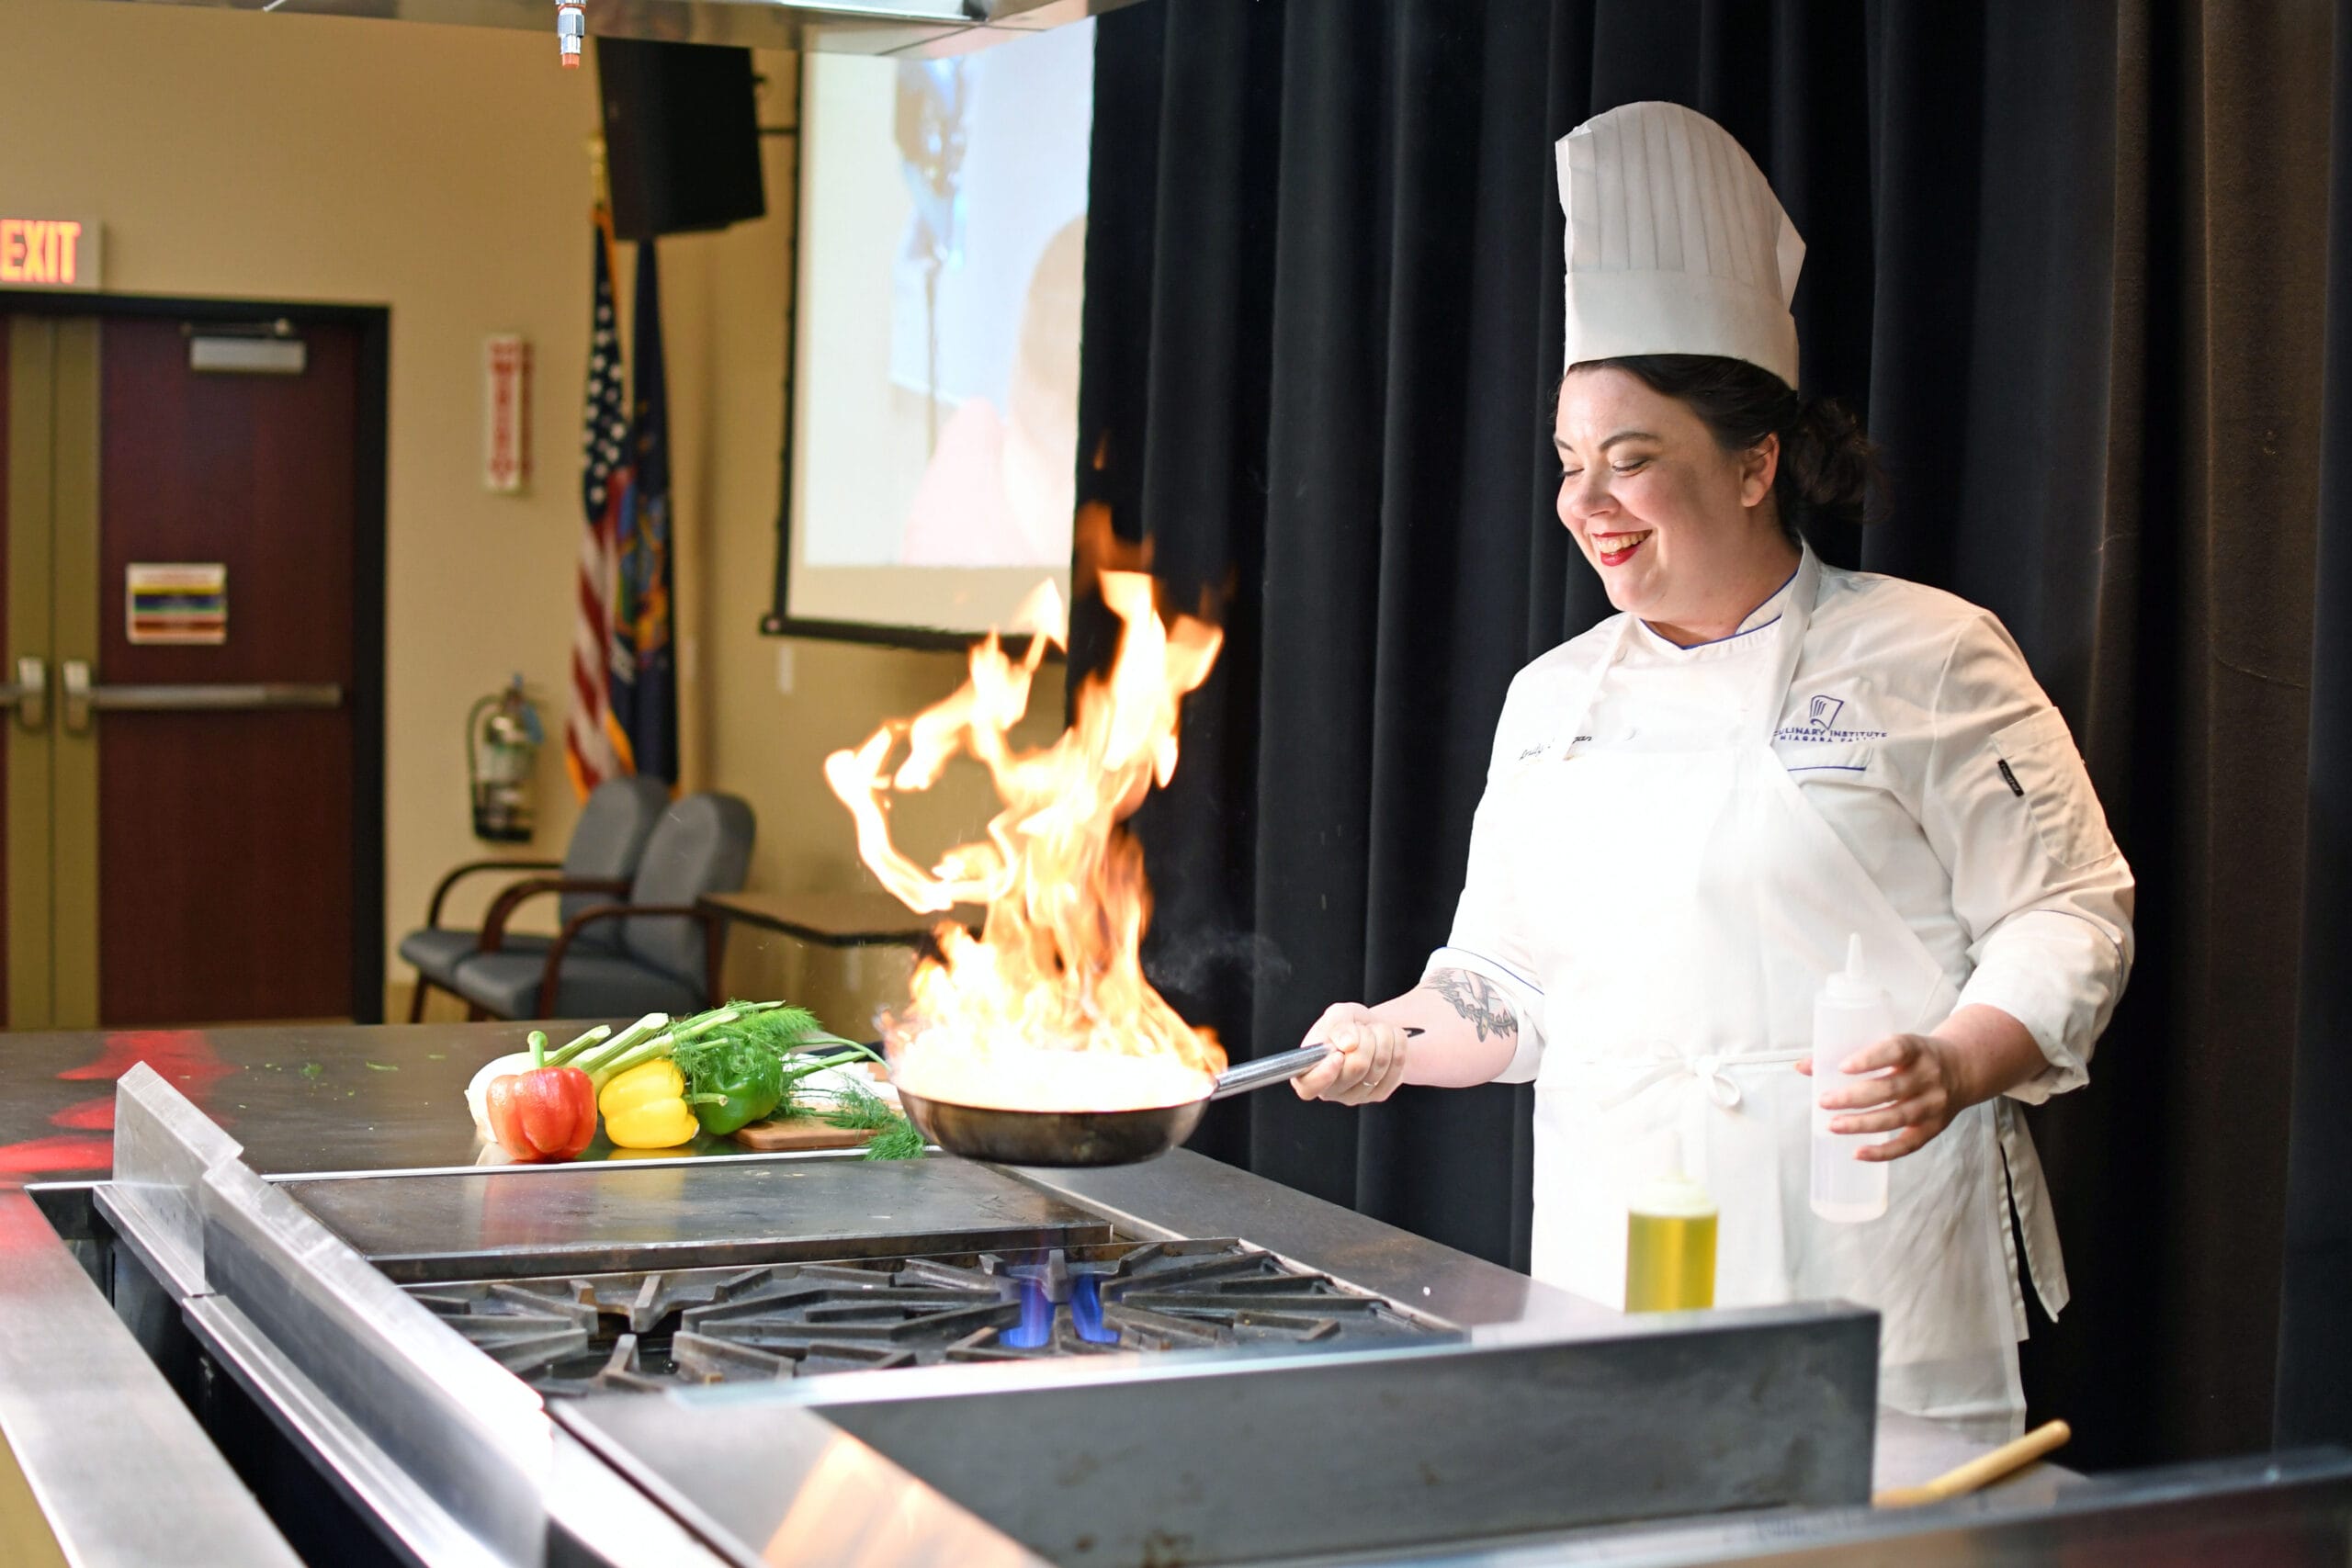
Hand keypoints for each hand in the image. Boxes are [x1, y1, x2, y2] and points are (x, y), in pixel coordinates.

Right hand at [1291, 1003, 1411, 1104]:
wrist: (1370, 1031)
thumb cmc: (1347, 1025)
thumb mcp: (1337, 1015)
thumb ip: (1338, 1025)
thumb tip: (1348, 1044)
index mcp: (1309, 1070)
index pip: (1308, 1087)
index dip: (1323, 1074)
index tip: (1338, 1056)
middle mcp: (1330, 1089)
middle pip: (1356, 1068)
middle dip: (1365, 1037)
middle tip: (1362, 1029)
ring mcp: (1355, 1096)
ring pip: (1380, 1063)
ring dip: (1382, 1036)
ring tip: (1374, 1032)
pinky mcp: (1379, 1094)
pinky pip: (1396, 1064)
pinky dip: (1397, 1043)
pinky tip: (1387, 1041)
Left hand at [1795, 1032, 1965, 1160]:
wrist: (1964, 1069)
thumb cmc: (1913, 1056)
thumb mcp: (1892, 1045)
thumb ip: (1850, 1054)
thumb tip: (1802, 1067)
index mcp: (1916, 1048)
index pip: (1895, 1050)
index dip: (1869, 1058)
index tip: (1842, 1066)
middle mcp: (1928, 1076)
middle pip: (1891, 1089)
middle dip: (1854, 1097)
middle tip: (1824, 1101)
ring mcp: (1933, 1104)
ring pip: (1897, 1117)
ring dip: (1862, 1124)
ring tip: (1832, 1126)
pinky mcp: (1934, 1127)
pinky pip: (1909, 1144)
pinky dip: (1883, 1152)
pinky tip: (1857, 1153)